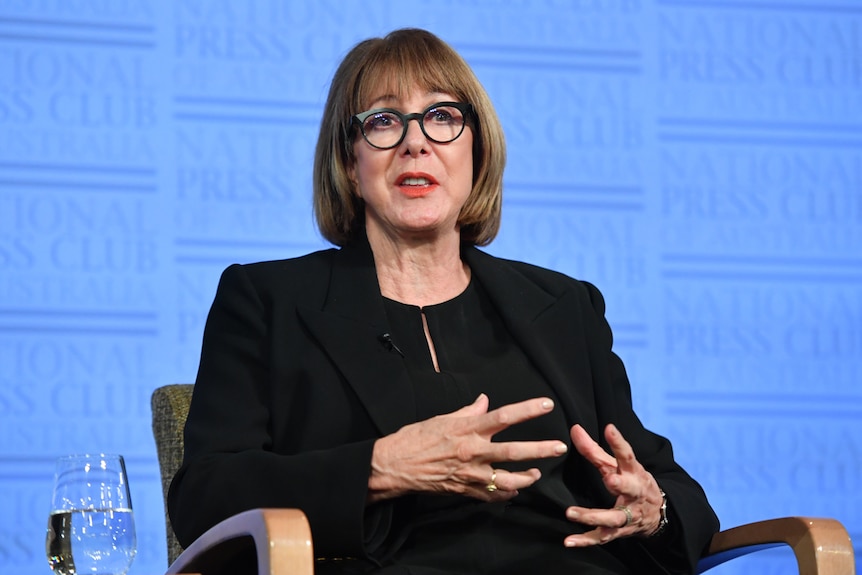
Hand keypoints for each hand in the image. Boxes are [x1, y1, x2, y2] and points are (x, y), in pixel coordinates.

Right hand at [368, 394, 567, 501]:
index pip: (503, 416)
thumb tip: (484, 401)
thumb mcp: (442, 418)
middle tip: (559, 447)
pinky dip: (505, 494)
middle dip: (540, 449)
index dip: (527, 410)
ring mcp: (470, 474)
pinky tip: (514, 490)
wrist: (395, 465)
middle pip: (514, 451)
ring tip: (537, 474)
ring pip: (508, 479)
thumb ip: (467, 411)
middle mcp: (472, 451)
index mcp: (467, 429)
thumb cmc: (415, 438)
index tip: (547, 405)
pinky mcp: (465, 490)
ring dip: (527, 477)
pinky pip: (492, 495)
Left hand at [564, 423, 663, 546]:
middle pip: (629, 489)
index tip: (610, 429)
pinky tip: (569, 541)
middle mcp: (633, 494)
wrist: (657, 514)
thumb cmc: (632, 482)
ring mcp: (627, 515)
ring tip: (571, 513)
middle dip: (620, 484)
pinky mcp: (618, 532)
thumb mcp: (618, 465)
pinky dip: (585, 541)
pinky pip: (601, 538)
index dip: (619, 442)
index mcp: (633, 472)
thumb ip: (594, 449)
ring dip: (593, 517)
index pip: (627, 455)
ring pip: (612, 518)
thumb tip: (574, 429)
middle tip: (609, 479)